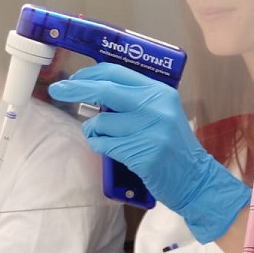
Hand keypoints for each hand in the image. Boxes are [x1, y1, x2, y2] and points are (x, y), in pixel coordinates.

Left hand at [49, 64, 248, 242]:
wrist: (195, 178)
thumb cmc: (174, 147)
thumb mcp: (162, 113)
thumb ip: (135, 100)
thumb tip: (95, 89)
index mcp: (159, 92)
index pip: (118, 73)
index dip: (91, 74)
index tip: (74, 79)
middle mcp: (155, 107)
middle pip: (105, 90)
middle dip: (76, 89)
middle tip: (58, 90)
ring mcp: (149, 130)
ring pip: (100, 123)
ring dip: (93, 131)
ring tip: (105, 138)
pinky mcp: (142, 154)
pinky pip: (104, 145)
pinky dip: (99, 146)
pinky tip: (111, 150)